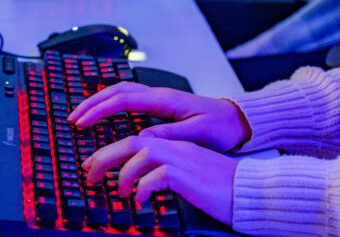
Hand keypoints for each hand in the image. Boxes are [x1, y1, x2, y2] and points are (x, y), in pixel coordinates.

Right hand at [68, 81, 250, 151]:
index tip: (82, 123)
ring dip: (99, 101)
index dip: (99, 111)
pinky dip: (111, 103)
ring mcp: (159, 98)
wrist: (237, 120)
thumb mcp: (196, 134)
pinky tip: (104, 113)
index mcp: (165, 100)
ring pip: (121, 92)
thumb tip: (140, 138)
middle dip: (91, 103)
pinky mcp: (161, 105)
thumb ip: (168, 134)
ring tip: (81, 114)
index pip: (123, 100)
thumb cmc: (221, 126)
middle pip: (116, 91)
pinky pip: (129, 99)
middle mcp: (159, 95)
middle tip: (72, 118)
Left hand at [83, 136, 236, 225]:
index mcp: (175, 146)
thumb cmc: (221, 188)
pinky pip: (158, 175)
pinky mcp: (189, 175)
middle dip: (104, 157)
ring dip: (122, 173)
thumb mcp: (188, 177)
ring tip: (118, 192)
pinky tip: (141, 200)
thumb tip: (139, 185)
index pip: (135, 139)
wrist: (250, 190)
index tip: (92, 166)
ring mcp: (183, 159)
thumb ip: (165, 173)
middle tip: (89, 176)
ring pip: (141, 151)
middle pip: (131, 141)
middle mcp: (177, 148)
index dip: (110, 151)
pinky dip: (143, 187)